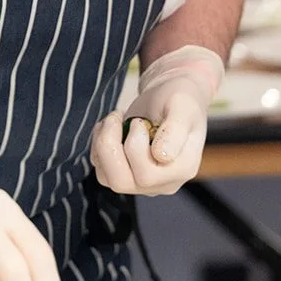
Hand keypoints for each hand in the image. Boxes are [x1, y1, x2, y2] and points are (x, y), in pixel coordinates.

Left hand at [91, 46, 223, 196]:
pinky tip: (111, 127)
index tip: (139, 121)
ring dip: (102, 144)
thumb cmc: (179, 100)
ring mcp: (143, 183)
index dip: (134, 145)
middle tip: (117, 117)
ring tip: (113, 119)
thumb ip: (175, 130)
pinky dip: (98, 146)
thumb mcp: (182, 107)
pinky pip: (101, 171)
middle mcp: (163, 183)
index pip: (148, 175)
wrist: (169, 97)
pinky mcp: (125, 175)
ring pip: (108, 179)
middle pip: (123, 182)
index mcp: (182, 169)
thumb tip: (161, 156)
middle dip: (111, 145)